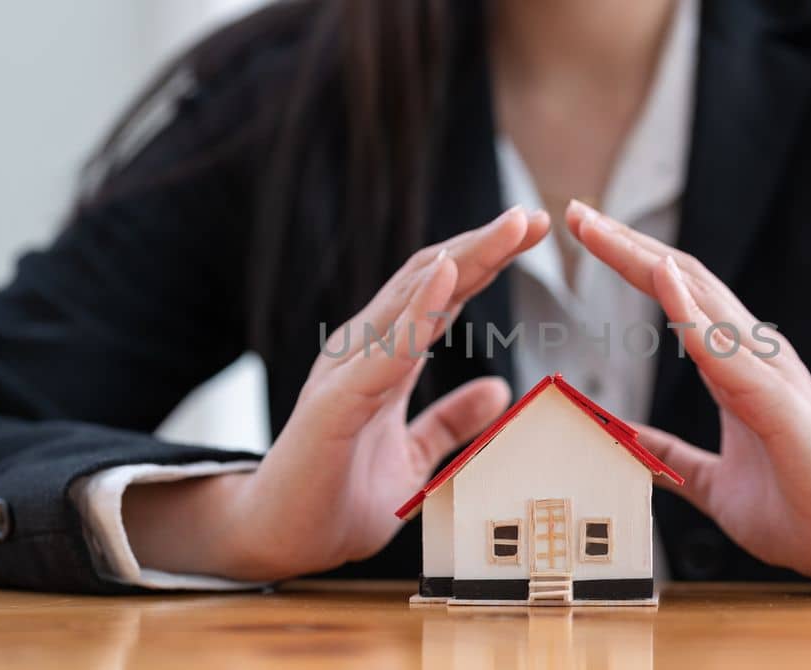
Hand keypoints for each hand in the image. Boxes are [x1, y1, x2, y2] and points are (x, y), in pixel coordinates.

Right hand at [124, 207, 550, 580]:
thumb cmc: (338, 494)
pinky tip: (448, 278)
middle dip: (483, 247)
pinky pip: (386, 352)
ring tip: (506, 230)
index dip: (485, 260)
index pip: (440, 295)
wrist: (278, 539)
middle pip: (430, 282)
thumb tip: (498, 389)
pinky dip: (417, 312)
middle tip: (532, 217)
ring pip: (411, 301)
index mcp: (384, 357)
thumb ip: (450, 421)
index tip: (531, 231)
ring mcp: (347, 371)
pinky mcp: (336, 402)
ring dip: (463, 261)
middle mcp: (364, 350)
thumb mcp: (414, 456)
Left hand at [565, 200, 810, 582]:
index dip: (634, 263)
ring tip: (603, 230)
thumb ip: (670, 457)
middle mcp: (753, 356)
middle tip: (577, 214)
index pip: (679, 297)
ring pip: (700, 299)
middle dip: (628, 246)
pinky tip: (662, 279)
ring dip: (648, 261)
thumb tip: (623, 442)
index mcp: (738, 368)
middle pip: (684, 282)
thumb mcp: (712, 481)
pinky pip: (727, 349)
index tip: (588, 235)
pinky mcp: (777, 402)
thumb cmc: (798, 505)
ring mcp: (767, 373)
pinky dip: (691, 312)